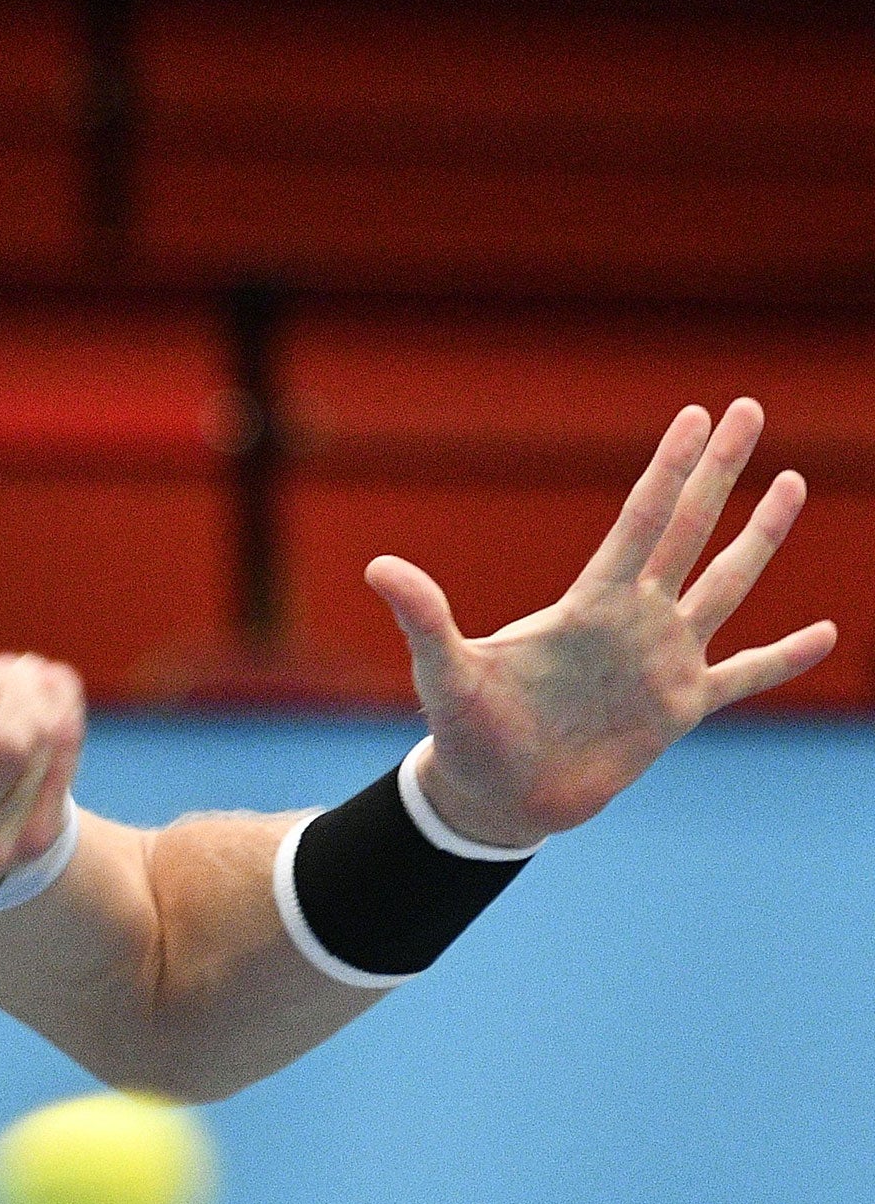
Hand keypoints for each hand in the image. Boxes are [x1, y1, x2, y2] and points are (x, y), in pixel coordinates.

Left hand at [368, 398, 836, 847]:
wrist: (497, 793)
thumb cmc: (466, 730)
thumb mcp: (444, 670)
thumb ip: (423, 616)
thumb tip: (378, 567)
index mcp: (586, 605)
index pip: (638, 520)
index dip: (669, 468)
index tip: (697, 415)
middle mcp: (632, 620)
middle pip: (688, 529)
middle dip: (718, 472)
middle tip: (747, 409)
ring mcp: (661, 660)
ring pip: (725, 585)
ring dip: (759, 537)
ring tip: (791, 483)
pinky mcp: (678, 709)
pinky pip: (745, 675)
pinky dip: (782, 657)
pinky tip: (826, 632)